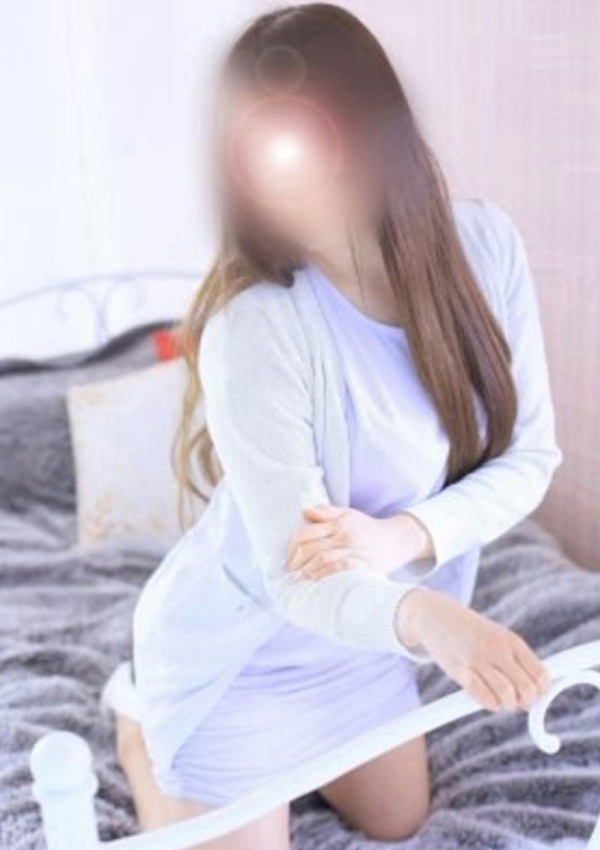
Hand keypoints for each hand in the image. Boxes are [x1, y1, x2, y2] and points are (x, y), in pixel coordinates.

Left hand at [286, 504, 431, 578]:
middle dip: (297, 559)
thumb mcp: (349, 514)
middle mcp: (346, 535)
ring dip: (308, 568)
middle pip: (312, 547)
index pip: (308, 532)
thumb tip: (304, 511)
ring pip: (324, 558)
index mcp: (340, 522)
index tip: (289, 554)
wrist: (399, 539)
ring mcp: (356, 550)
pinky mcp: (364, 565)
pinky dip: (324, 574)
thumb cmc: (369, 528)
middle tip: (290, 568)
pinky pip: (340, 569)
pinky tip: (316, 579)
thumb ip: (326, 512)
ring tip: (300, 575)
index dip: (293, 545)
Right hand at [396, 587, 549, 710]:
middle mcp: (496, 649)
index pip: (540, 674)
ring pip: (507, 695)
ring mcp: (477, 659)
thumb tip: (539, 686)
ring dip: (507, 705)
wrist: (435, 615)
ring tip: (502, 700)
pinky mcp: (459, 670)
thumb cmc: (471, 631)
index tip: (535, 692)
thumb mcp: (498, 636)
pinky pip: (483, 697)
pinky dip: (490, 704)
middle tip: (518, 700)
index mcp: (510, 640)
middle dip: (526, 701)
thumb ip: (517, 658)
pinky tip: (488, 699)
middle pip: (527, 689)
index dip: (541, 690)